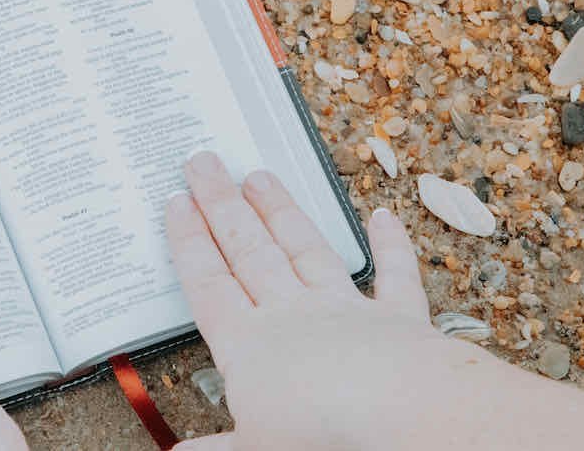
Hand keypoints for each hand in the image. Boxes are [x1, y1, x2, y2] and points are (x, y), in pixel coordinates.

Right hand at [166, 152, 583, 450]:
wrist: (407, 420)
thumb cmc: (323, 437)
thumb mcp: (251, 449)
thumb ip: (215, 447)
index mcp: (248, 345)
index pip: (208, 283)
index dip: (189, 242)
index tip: (176, 202)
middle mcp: (291, 315)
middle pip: (247, 250)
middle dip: (221, 205)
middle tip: (204, 162)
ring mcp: (346, 311)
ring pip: (304, 249)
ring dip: (281, 212)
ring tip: (260, 176)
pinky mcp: (399, 320)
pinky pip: (394, 277)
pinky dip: (390, 246)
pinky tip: (383, 216)